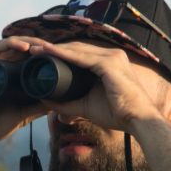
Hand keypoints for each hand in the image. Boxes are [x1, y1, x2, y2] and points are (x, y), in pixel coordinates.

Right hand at [0, 37, 50, 149]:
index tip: (57, 56)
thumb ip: (38, 108)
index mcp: (12, 77)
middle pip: (20, 47)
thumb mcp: (24, 115)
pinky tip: (23, 46)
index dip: (42, 53)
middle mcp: (2, 68)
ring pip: (10, 44)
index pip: (28, 57)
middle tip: (52, 48)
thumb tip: (58, 102)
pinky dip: (8, 43)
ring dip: (27, 40)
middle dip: (37, 44)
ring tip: (40, 46)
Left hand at [27, 41, 165, 131]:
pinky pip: (82, 57)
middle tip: (32, 49)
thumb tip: (48, 102)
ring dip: (54, 49)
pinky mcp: (110, 64)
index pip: (79, 54)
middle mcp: (111, 55)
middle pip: (76, 48)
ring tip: (35, 49)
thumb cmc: (117, 114)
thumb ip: (67, 104)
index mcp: (108, 62)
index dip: (59, 53)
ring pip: (77, 50)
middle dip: (53, 48)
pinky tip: (49, 52)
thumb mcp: (86, 107)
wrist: (138, 121)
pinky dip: (64, 54)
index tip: (39, 55)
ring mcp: (112, 57)